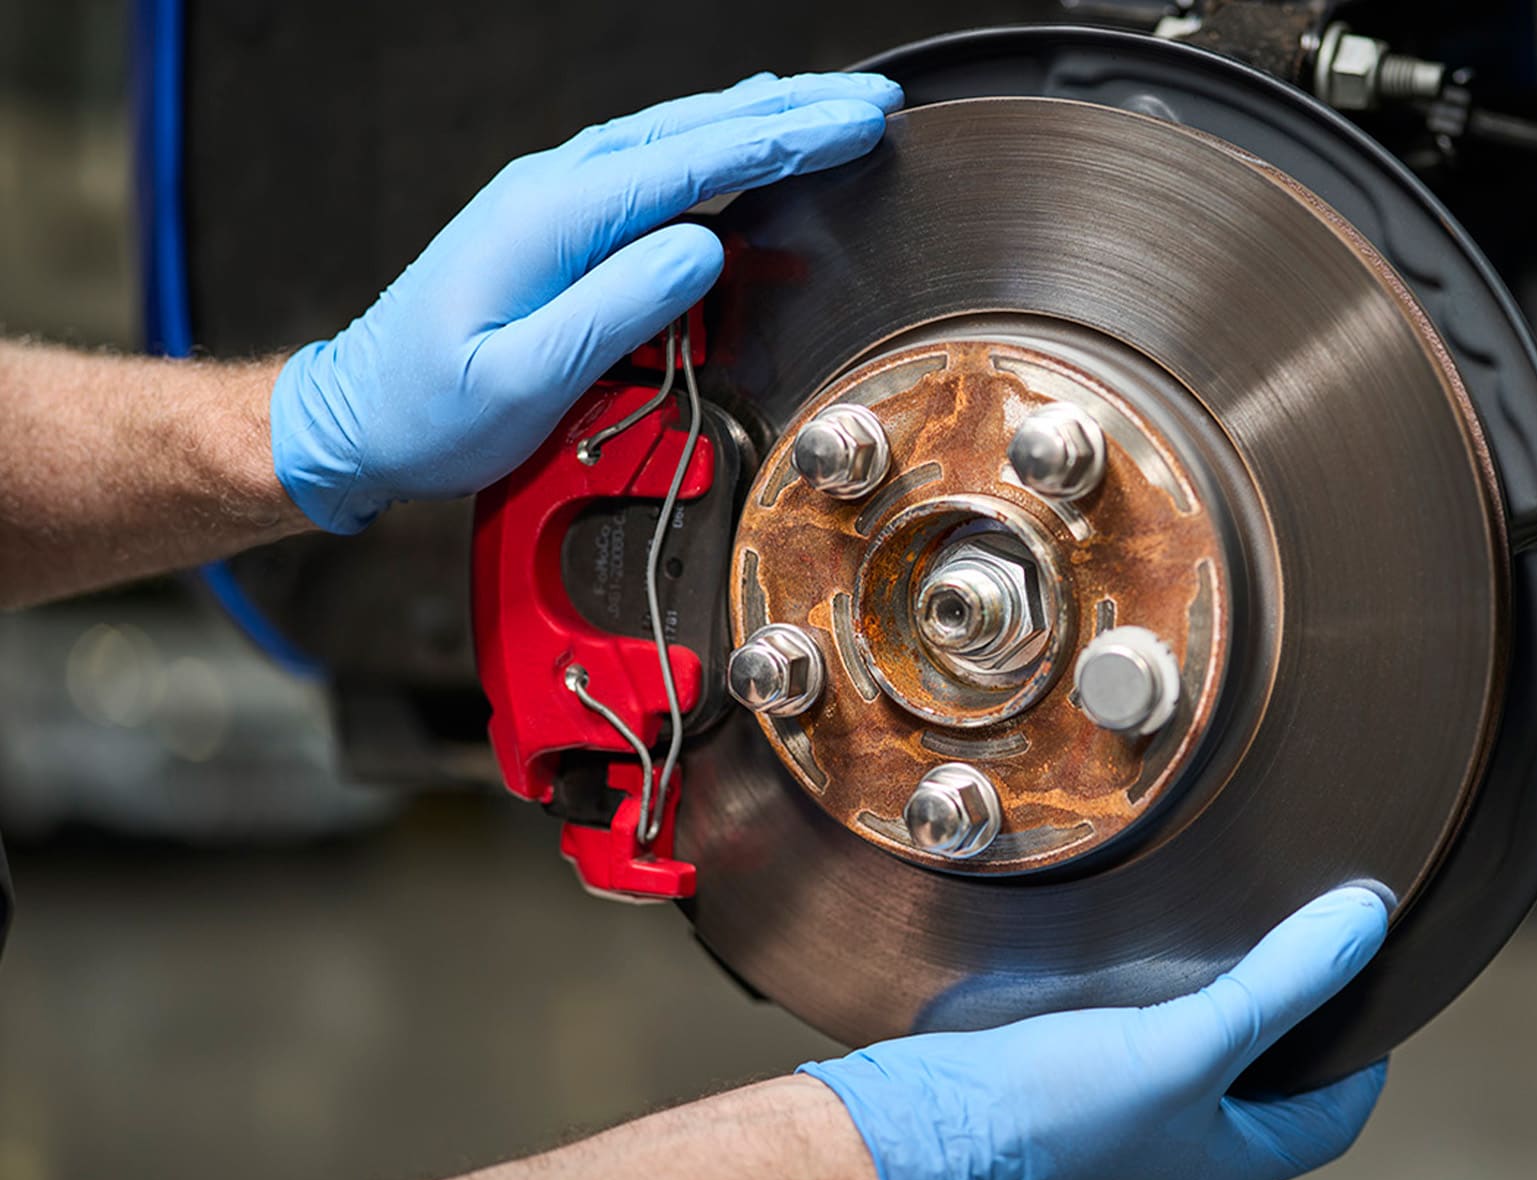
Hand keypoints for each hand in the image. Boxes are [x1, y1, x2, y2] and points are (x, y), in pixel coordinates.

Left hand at [270, 71, 902, 533]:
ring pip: (678, 134)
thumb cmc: (429, 410)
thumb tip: (702, 251)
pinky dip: (716, 139)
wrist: (355, 415)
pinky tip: (744, 131)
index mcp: (553, 217)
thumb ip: (615, 311)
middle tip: (876, 103)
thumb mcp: (522, 379)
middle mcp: (554, 188)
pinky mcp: (558, 220)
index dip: (786, 137)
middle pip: (695, 128)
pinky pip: (655, 161)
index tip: (856, 123)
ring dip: (762, 116)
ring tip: (835, 105)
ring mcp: (555, 197)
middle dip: (794, 109)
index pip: (695, 160)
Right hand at [802, 886, 1392, 1179]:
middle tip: (1290, 961)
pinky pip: (1118, 1073)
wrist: (911, 1139)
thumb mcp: (1181, 1046)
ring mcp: (1111, 1154)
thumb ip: (1275, 989)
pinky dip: (1134, 1030)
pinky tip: (1117, 988)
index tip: (1367, 991)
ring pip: (1185, 1086)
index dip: (1359, 1057)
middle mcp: (1171, 1177)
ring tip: (1209, 959)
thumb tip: (1359, 927)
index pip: (1328, 1122)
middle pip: (1259, 1103)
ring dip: (1202, 1027)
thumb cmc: (1042, 1122)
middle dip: (1278, 1035)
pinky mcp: (1054, 1120)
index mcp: (1219, 1175)